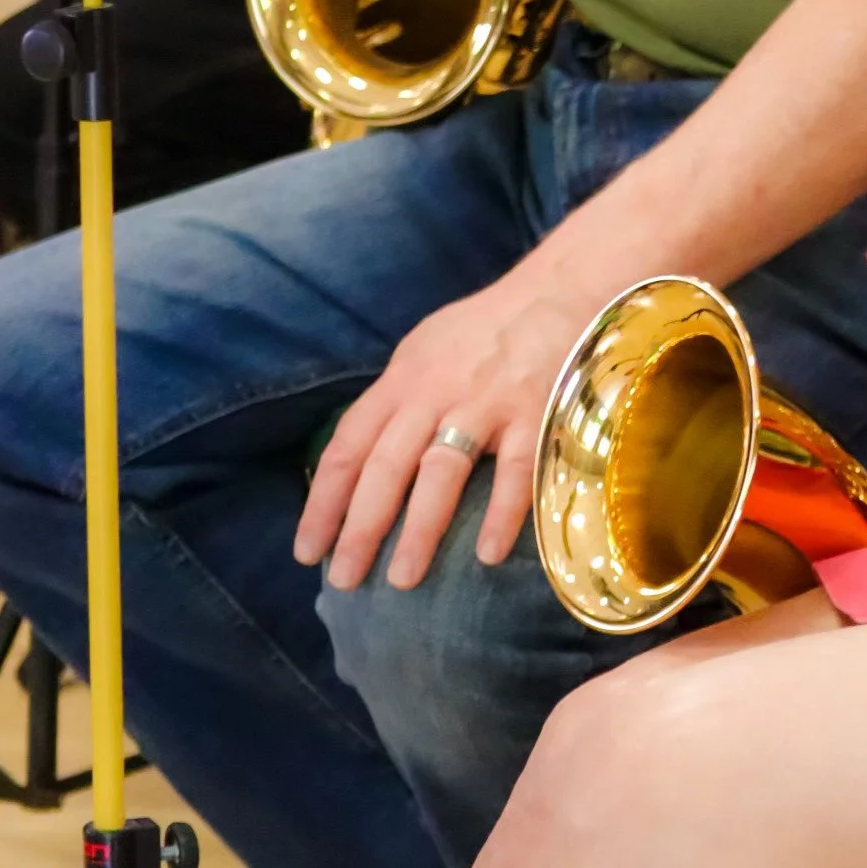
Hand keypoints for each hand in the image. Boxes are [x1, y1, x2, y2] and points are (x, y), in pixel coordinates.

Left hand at [293, 259, 594, 592]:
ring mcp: (487, 402)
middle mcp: (437, 390)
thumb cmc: (486, 328)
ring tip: (402, 579)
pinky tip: (486, 555)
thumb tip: (357, 460)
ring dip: (419, 529)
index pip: (350, 444)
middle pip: (386, 465)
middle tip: (344, 580)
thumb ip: (395, 400)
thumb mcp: (425, 350)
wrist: (559, 287)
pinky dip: (501, 513)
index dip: (324, 501)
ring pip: (442, 471)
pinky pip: (515, 470)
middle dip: (360, 527)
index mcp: (404, 378)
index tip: (307, 551)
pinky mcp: (535, 412)